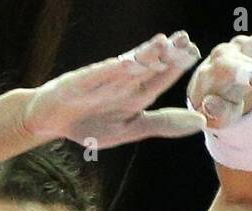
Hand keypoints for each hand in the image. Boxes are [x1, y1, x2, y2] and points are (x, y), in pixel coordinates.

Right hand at [22, 30, 206, 148]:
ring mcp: (100, 80)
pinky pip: (97, 76)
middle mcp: (121, 82)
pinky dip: (111, 71)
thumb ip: (164, 123)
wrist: (50, 121)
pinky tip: (125, 64)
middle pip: (147, 65)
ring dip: (142, 55)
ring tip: (161, 44)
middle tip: (184, 39)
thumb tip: (202, 121)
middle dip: (165, 52)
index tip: (197, 54)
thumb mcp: (131, 129)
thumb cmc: (90, 124)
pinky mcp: (79, 83)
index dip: (178, 65)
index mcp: (135, 94)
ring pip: (125, 66)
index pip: (161, 77)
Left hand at [186, 22, 251, 129]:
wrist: (212, 89)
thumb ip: (212, 112)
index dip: (249, 76)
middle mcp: (228, 53)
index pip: (231, 70)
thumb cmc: (213, 106)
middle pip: (246, 55)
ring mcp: (244, 47)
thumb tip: (211, 104)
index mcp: (214, 71)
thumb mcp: (211, 116)